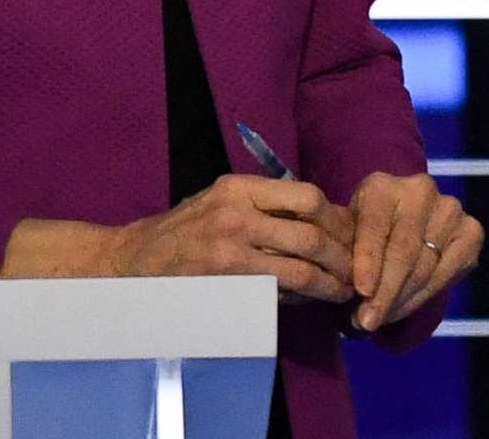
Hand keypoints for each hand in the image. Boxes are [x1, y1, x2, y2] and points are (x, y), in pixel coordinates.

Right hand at [100, 175, 354, 302]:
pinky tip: (312, 300)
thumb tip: (322, 221)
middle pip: (310, 232)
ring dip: (329, 281)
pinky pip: (276, 289)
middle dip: (342, 255)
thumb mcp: (220, 201)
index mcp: (239, 188)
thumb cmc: (183, 231)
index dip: (336, 218)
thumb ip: (264, 205)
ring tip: (344, 290)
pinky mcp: (224, 281)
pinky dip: (301, 296)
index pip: (306, 196)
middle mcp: (236, 213)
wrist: (132, 261)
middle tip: (357, 270)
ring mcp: (229, 249)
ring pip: (299, 265)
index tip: (350, 235)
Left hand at [345, 170, 483, 332]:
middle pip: (403, 250)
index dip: (368, 261)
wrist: (400, 227)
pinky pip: (447, 273)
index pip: (374, 225)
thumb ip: (347, 260)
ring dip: (401, 300)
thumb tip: (352, 298)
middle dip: (384, 292)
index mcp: (381, 186)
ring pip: (425, 266)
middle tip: (367, 322)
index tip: (361, 292)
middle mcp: (420, 190)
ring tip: (380, 319)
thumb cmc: (364, 237)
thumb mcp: (346, 240)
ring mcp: (450, 209)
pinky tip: (403, 308)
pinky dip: (422, 297)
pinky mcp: (471, 231)